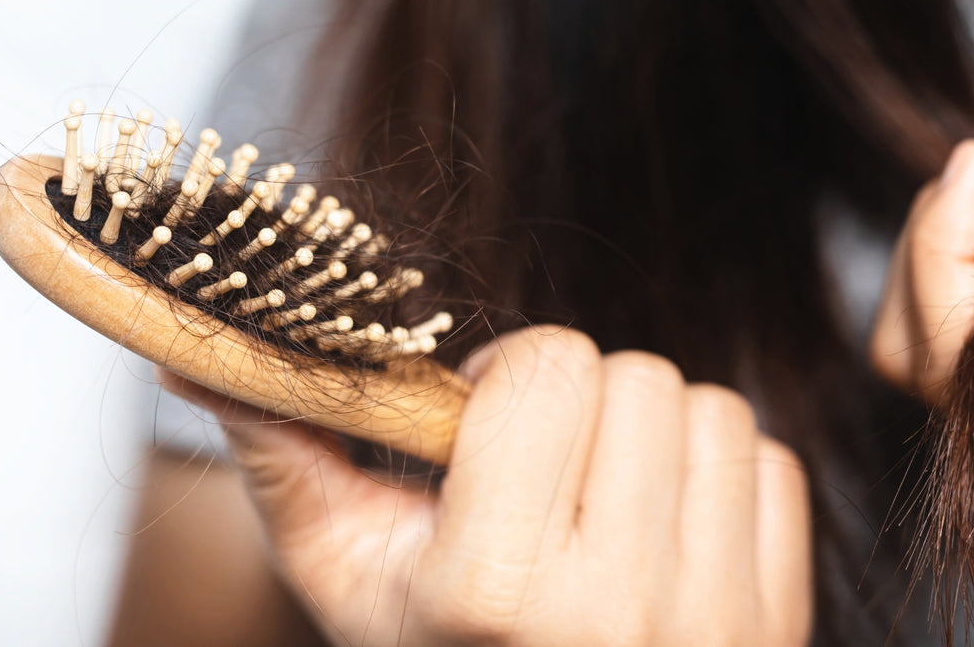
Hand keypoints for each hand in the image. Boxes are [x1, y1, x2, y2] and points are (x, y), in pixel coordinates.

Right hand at [162, 328, 811, 645]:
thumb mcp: (349, 577)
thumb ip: (285, 456)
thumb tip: (195, 353)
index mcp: (497, 594)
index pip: (550, 369)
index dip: (510, 378)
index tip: (485, 424)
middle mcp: (621, 612)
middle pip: (637, 379)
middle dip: (580, 402)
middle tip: (543, 467)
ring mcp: (718, 623)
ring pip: (712, 410)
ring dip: (651, 435)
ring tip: (600, 500)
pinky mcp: (779, 621)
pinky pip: (772, 465)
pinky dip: (715, 478)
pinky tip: (662, 529)